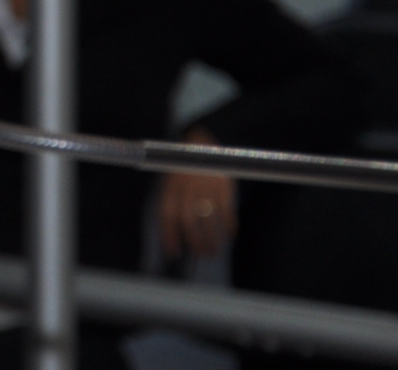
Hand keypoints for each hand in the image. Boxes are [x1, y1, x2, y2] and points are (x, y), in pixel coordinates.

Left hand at [157, 129, 236, 260]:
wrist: (203, 143)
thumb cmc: (185, 170)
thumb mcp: (172, 182)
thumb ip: (173, 204)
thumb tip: (175, 236)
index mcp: (170, 187)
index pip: (167, 215)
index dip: (169, 235)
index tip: (174, 253)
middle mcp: (186, 187)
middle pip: (188, 220)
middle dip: (195, 241)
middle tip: (202, 255)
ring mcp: (205, 185)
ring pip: (208, 218)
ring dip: (212, 238)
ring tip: (215, 251)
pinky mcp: (224, 184)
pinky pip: (227, 209)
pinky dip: (229, 225)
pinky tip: (230, 235)